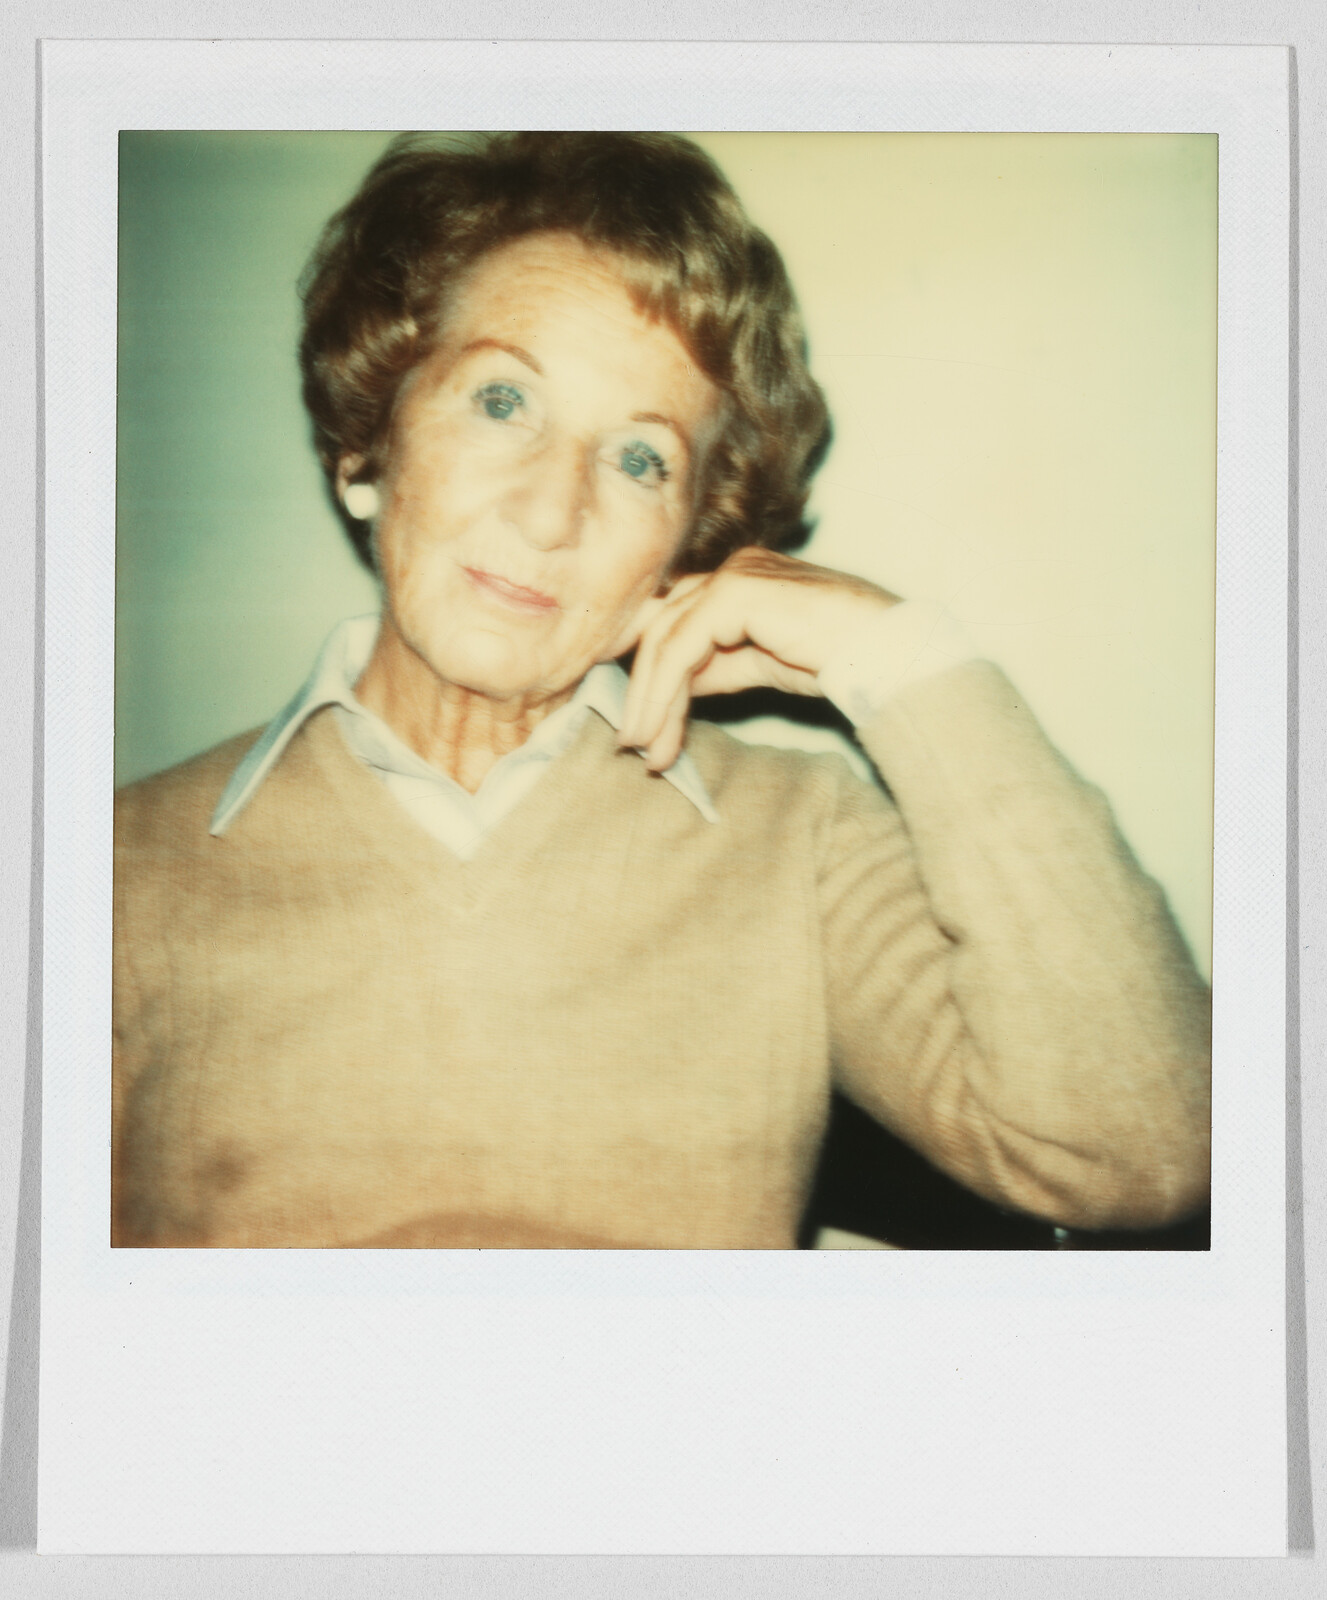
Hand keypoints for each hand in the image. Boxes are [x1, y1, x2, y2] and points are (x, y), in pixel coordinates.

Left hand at [618, 547, 900, 771]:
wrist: (888, 653)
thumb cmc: (842, 658)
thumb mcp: (764, 665)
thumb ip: (718, 667)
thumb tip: (673, 686)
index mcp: (742, 579)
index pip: (677, 621)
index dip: (650, 671)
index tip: (641, 723)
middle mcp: (734, 569)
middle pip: (663, 628)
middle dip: (643, 691)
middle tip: (634, 744)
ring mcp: (734, 575)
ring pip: (665, 638)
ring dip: (649, 700)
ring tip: (645, 748)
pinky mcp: (736, 592)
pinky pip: (681, 646)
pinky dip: (664, 692)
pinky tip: (661, 729)